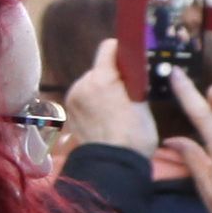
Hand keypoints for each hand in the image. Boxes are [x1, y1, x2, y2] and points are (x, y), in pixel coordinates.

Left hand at [61, 37, 149, 159]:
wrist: (114, 164)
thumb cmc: (135, 135)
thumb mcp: (142, 102)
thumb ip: (134, 81)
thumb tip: (135, 68)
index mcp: (101, 78)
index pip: (108, 48)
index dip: (121, 51)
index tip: (131, 61)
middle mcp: (82, 84)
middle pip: (99, 68)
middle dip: (112, 76)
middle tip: (128, 92)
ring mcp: (72, 98)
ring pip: (91, 83)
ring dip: (102, 89)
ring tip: (116, 108)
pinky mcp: (69, 111)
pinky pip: (83, 97)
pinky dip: (93, 101)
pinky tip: (104, 116)